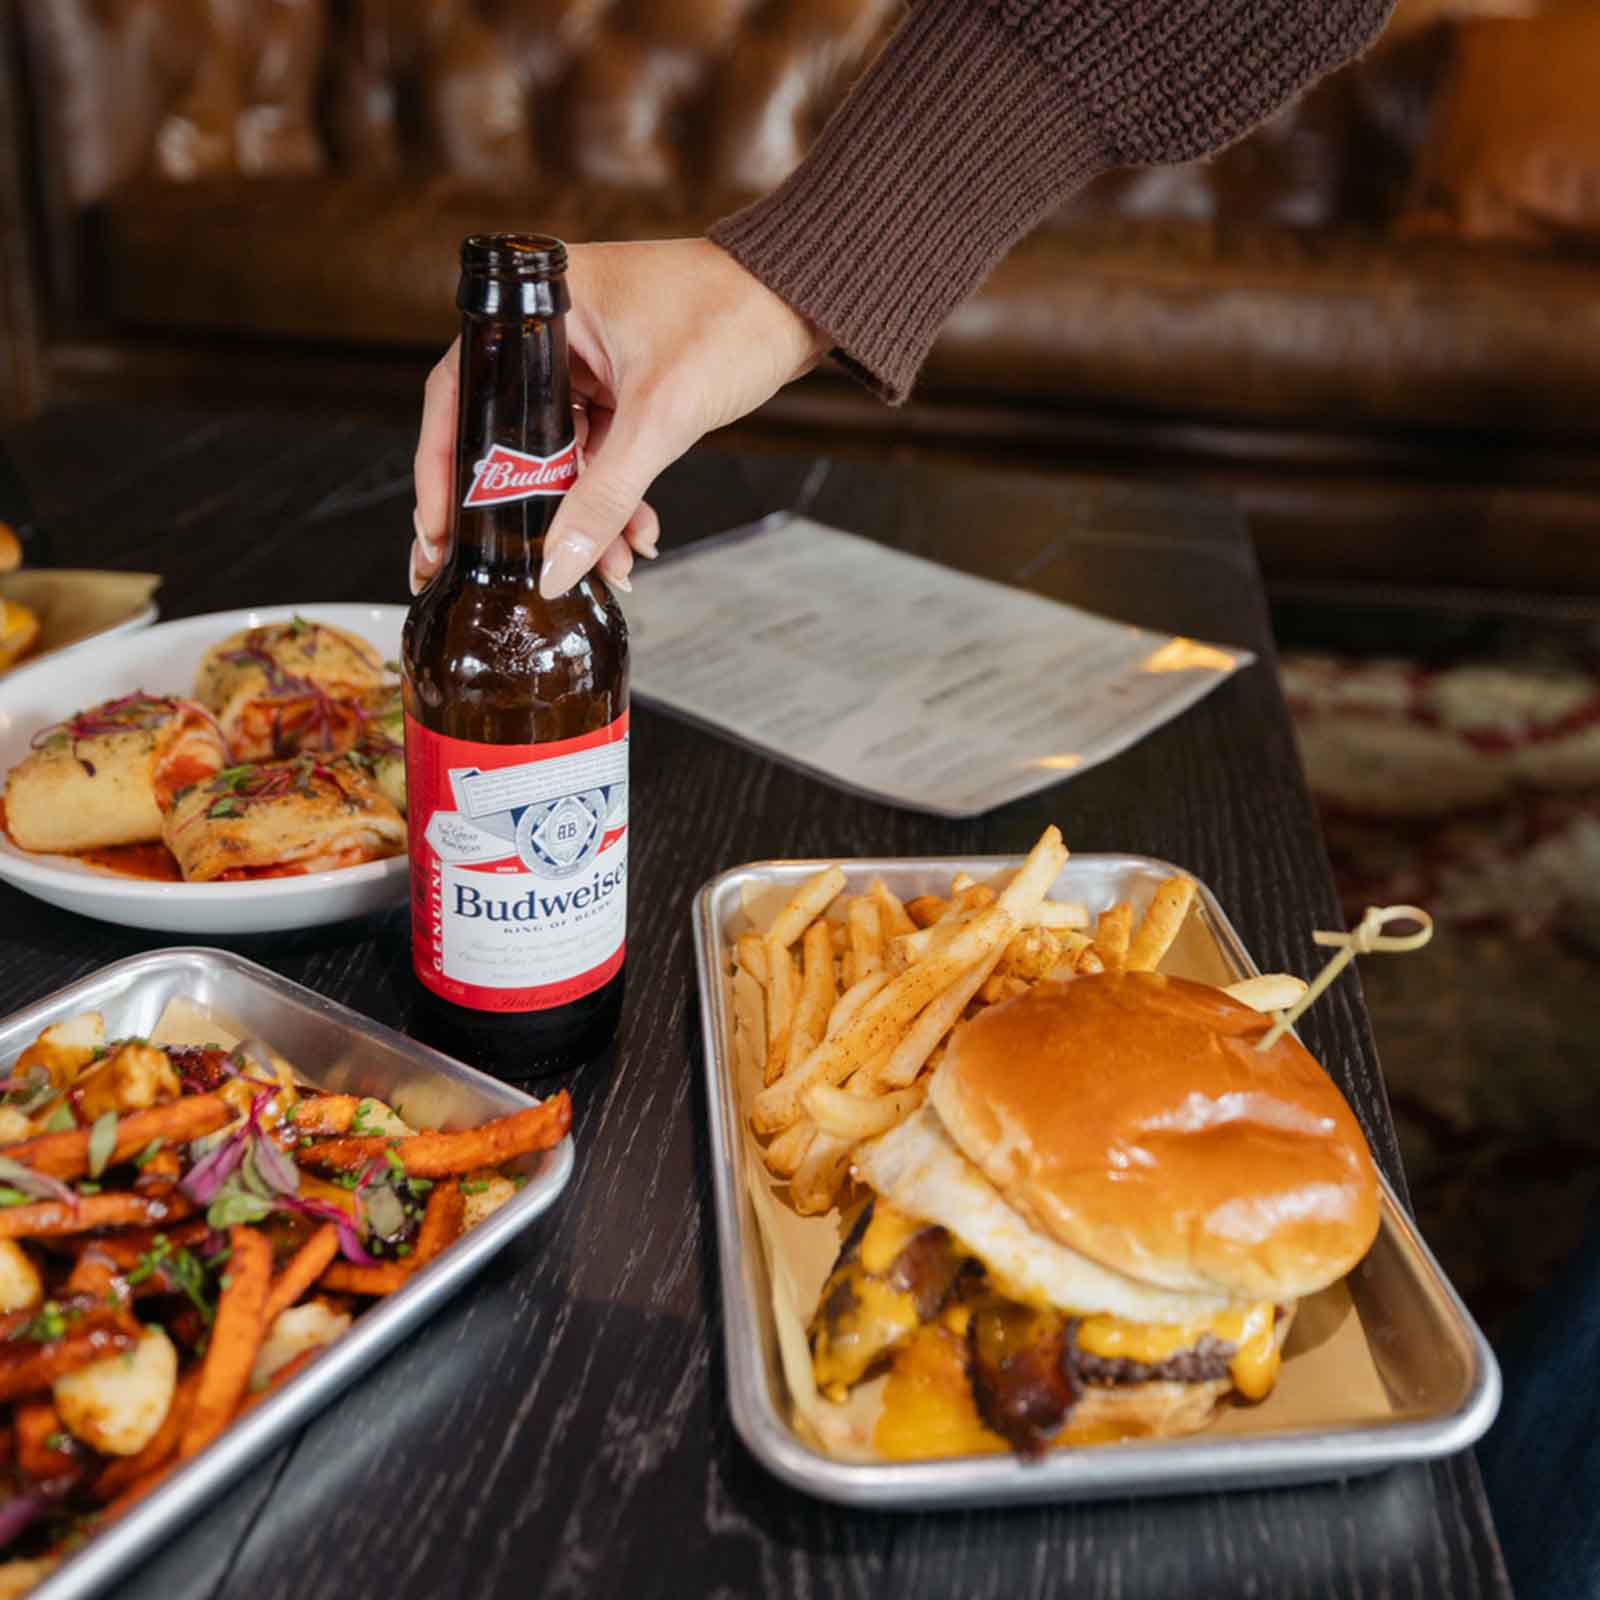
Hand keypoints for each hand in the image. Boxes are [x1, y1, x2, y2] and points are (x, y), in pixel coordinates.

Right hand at [411, 238, 827, 596]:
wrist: (808, 302)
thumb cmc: (734, 320)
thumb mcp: (659, 419)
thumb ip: (603, 499)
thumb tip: (556, 567)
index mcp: (537, 302)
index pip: (460, 391)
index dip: (443, 468)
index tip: (438, 531)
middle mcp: (553, 325)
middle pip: (508, 432)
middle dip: (523, 508)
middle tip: (508, 566)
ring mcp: (590, 356)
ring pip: (562, 452)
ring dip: (581, 511)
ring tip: (604, 567)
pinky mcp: (625, 382)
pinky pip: (601, 450)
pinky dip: (614, 494)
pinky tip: (635, 537)